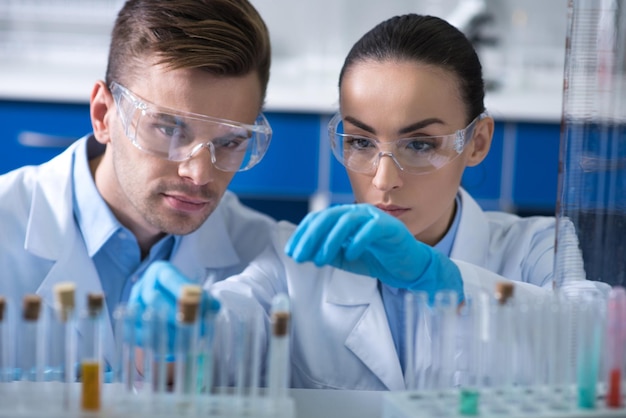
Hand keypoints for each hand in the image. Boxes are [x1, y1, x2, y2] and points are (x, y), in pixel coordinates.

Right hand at [128, 261, 219, 351]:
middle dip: (175, 314)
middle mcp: (144, 285)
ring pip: (145, 318)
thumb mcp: (196, 293)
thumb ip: (206, 299)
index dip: (181, 290)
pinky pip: (136, 334)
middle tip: (192, 325)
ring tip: (185, 340)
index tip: (196, 302)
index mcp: (161, 272)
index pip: (169, 277)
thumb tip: (215, 307)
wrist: (167, 306)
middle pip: (154, 298)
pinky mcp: (129, 323)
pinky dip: (155, 342)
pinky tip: (172, 348)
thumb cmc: (184, 297)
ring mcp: (134, 304)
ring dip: (167, 331)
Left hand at [285, 204, 463, 302]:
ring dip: (330, 241)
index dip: (302, 234)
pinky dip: (358, 241)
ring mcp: (374, 217)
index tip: (291, 252)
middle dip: (311, 237)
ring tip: (320, 260)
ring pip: (347, 221)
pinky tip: (350, 254)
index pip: (318, 219)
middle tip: (299, 257)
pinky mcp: (390, 227)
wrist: (406, 266)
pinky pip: (371, 229)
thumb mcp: (344, 258)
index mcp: (345, 217)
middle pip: (329, 217)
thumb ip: (326, 253)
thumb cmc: (376, 258)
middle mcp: (357, 212)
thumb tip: (302, 253)